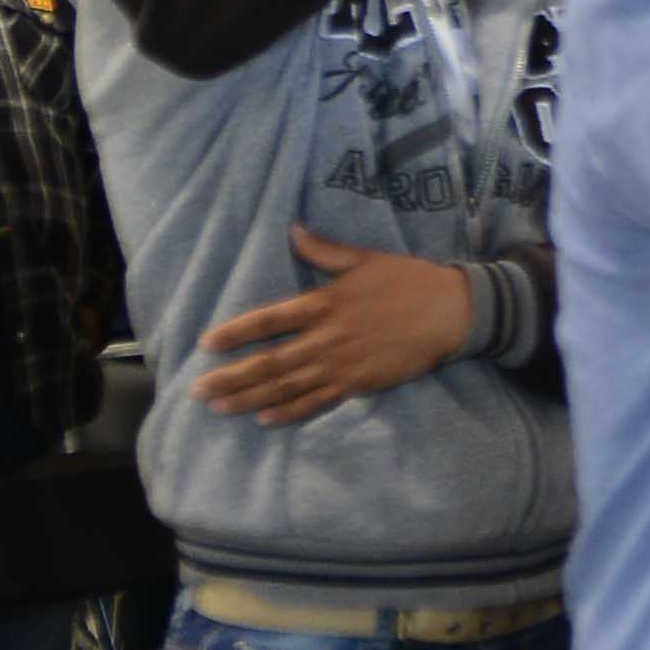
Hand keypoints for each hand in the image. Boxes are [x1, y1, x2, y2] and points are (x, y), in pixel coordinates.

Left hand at [192, 228, 475, 424]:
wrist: (451, 313)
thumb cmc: (407, 281)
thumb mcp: (365, 259)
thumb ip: (325, 250)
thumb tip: (293, 230)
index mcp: (325, 304)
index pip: (269, 321)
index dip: (236, 333)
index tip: (206, 344)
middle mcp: (327, 338)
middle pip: (270, 362)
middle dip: (231, 377)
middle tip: (198, 390)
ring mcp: (342, 366)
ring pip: (288, 387)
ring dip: (250, 398)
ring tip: (220, 407)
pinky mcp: (359, 385)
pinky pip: (318, 402)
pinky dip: (290, 412)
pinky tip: (264, 419)